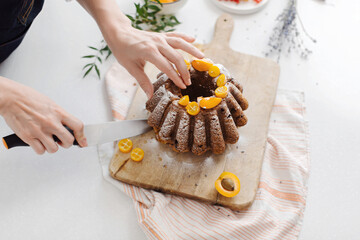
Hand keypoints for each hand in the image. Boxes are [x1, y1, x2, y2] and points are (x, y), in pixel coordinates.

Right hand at [0, 77, 86, 153]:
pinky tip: (38, 142)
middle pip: (68, 141)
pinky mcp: (28, 137)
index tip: (82, 141)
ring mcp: (40, 130)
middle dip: (66, 143)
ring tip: (47, 140)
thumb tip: (67, 126)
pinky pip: (40, 150)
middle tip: (61, 141)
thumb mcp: (50, 104)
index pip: (78, 126)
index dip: (82, 136)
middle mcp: (51, 122)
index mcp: (58, 112)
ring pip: (54, 149)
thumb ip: (59, 115)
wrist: (11, 98)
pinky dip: (40, 149)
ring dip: (52, 147)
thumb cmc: (28, 98)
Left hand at [77, 0, 203, 97]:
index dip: (176, 77)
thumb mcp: (131, 67)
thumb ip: (142, 81)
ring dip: (192, 50)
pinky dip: (185, 37)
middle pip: (176, 57)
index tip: (182, 86)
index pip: (166, 67)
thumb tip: (150, 96)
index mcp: (149, 52)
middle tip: (189, 82)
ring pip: (180, 43)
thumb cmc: (122, 50)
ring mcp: (160, 38)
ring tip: (203, 58)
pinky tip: (193, 39)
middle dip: (184, 70)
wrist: (118, 33)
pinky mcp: (161, 35)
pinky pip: (175, 35)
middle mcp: (157, 43)